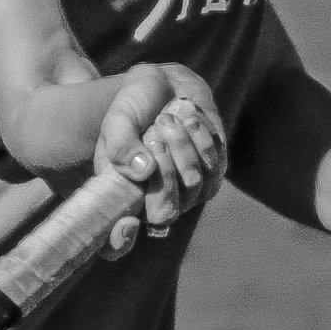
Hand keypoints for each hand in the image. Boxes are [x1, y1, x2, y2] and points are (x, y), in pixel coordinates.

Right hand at [93, 63, 226, 256]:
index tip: (128, 224)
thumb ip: (121, 146)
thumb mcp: (118, 121)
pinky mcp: (213, 175)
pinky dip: (202, 137)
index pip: (116, 244)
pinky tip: (188, 117)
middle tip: (155, 131)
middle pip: (165, 212)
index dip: (121, 243)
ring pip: (193, 184)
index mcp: (121, 196)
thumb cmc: (133, 107)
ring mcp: (186, 193)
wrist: (165, 85)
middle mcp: (153, 203)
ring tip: (168, 116)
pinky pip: (214, 166)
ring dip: (182, 144)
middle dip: (164, 169)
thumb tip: (144, 172)